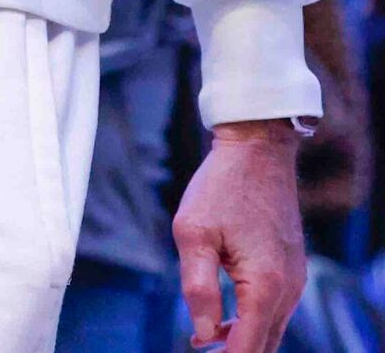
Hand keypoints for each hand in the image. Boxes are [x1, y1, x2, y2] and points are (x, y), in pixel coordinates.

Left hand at [177, 122, 307, 351]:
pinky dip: (251, 322)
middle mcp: (288, 289)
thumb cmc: (220, 188)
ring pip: (271, 329)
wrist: (257, 153)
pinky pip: (274, 310)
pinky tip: (222, 319)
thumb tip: (205, 335)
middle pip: (265, 345)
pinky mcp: (290, 270)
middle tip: (195, 348)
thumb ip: (198, 287)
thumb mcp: (193, 233)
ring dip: (241, 340)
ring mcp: (293, 280)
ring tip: (203, 340)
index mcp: (265, 285)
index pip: (249, 346)